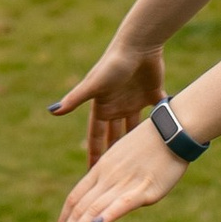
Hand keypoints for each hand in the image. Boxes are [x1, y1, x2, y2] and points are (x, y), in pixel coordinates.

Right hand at [49, 40, 165, 166]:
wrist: (138, 44)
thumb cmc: (113, 63)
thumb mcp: (93, 85)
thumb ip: (75, 98)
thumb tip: (52, 111)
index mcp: (103, 107)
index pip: (96, 136)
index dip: (94, 155)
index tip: (92, 175)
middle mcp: (117, 106)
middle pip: (115, 136)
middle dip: (114, 155)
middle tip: (116, 177)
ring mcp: (135, 100)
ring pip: (136, 128)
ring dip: (136, 142)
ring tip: (142, 163)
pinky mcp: (153, 93)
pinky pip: (159, 113)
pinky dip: (162, 123)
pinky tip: (168, 139)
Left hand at [50, 114, 185, 221]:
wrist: (174, 128)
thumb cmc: (154, 143)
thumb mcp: (126, 158)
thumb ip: (114, 177)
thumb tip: (109, 192)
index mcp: (102, 169)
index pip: (76, 197)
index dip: (64, 218)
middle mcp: (108, 177)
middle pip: (79, 207)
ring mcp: (125, 182)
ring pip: (94, 210)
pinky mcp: (145, 188)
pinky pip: (123, 203)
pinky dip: (108, 214)